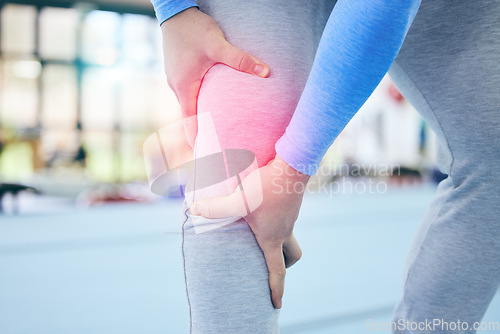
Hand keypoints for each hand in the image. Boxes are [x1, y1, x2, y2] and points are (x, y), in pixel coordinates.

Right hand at [161, 7, 269, 146]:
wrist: (174, 10)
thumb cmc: (193, 28)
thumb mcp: (218, 44)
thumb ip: (240, 60)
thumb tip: (265, 72)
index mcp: (184, 87)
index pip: (188, 123)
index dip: (196, 141)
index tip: (204, 156)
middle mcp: (177, 87)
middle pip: (189, 116)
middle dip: (202, 131)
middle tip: (216, 145)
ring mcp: (176, 78)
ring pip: (190, 103)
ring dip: (200, 116)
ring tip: (216, 127)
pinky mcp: (179, 71)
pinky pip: (190, 92)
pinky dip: (199, 102)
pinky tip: (211, 102)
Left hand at [189, 155, 309, 308]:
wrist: (292, 165)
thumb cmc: (266, 186)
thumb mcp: (238, 200)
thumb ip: (215, 208)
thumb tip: (193, 210)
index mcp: (272, 238)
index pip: (277, 271)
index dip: (276, 290)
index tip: (277, 304)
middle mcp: (284, 231)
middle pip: (291, 257)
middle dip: (284, 266)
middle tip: (271, 266)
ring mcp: (290, 218)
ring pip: (290, 238)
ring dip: (280, 243)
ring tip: (262, 236)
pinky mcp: (291, 205)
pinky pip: (287, 222)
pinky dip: (277, 224)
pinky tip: (264, 210)